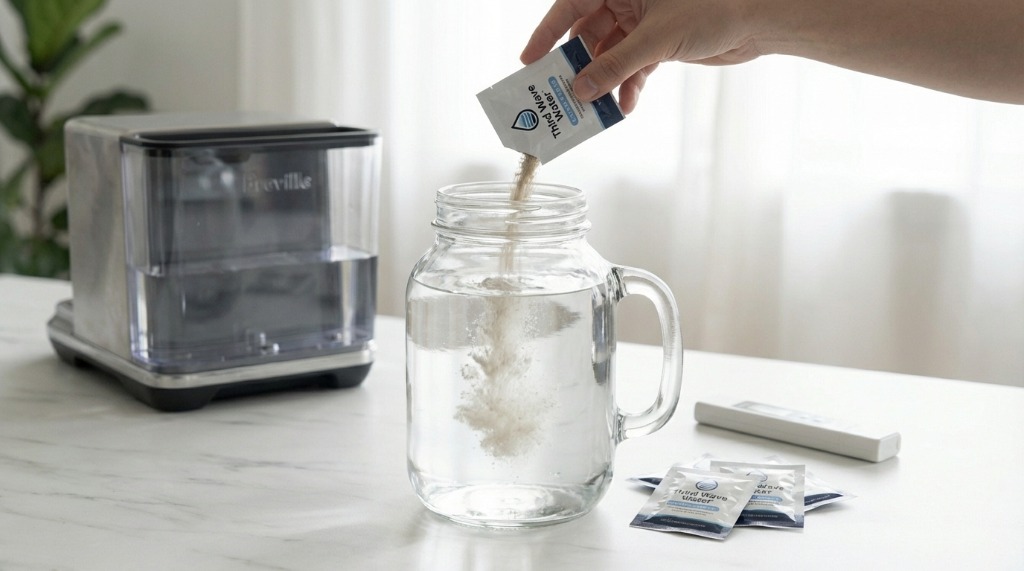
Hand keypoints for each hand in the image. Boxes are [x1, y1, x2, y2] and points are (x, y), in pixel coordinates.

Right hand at [521, 0, 760, 113]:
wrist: (757, 21)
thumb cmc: (714, 8)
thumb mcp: (656, 40)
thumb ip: (616, 65)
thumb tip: (582, 89)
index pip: (571, 5)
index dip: (547, 33)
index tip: (530, 61)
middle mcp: (628, 0)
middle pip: (587, 34)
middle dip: (577, 66)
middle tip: (561, 94)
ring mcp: (642, 23)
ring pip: (609, 55)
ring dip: (603, 83)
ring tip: (593, 108)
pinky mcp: (658, 44)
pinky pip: (631, 67)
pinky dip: (627, 86)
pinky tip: (625, 106)